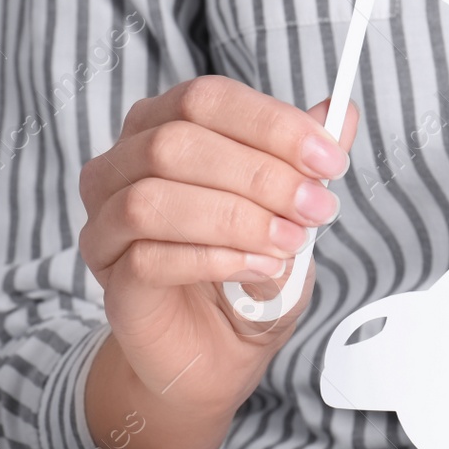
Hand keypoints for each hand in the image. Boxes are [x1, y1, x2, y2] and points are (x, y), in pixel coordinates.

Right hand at [78, 75, 356, 448]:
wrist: (220, 349)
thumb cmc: (249, 270)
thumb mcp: (291, 210)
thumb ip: (307, 161)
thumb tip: (342, 113)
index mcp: (163, 126)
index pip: (206, 99)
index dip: (271, 124)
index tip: (330, 159)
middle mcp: (121, 165)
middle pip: (176, 143)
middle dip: (260, 175)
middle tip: (317, 208)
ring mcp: (106, 222)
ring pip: (152, 199)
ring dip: (235, 218)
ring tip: (290, 243)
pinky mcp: (110, 277)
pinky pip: (148, 258)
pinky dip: (214, 260)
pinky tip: (258, 269)